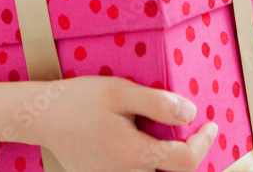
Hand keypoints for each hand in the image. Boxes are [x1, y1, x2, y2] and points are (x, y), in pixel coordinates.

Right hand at [43, 76, 217, 171]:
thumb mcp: (121, 92)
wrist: (43, 117)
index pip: (186, 161)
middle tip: (189, 129)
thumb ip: (158, 104)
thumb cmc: (82, 100)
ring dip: (166, 157)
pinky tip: (139, 137)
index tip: (210, 125)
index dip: (203, 143)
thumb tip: (190, 114)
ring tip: (162, 131)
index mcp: (134, 155)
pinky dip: (146, 160)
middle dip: (187, 153)